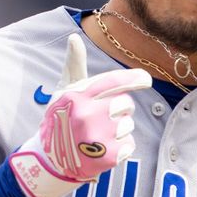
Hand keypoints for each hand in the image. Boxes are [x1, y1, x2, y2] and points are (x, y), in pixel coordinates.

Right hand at [9, 33, 151, 196]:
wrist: (51, 160)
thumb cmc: (61, 118)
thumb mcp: (64, 91)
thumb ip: (74, 64)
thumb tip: (74, 37)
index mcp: (78, 96)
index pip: (114, 82)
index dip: (135, 79)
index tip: (146, 80)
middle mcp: (88, 116)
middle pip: (126, 103)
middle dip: (120, 108)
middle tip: (102, 116)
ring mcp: (98, 138)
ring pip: (129, 124)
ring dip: (119, 128)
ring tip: (99, 134)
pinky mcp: (108, 158)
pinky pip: (130, 143)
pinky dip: (121, 147)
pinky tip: (103, 148)